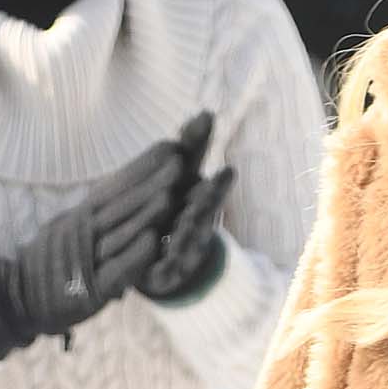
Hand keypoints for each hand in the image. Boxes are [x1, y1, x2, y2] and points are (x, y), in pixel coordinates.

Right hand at [0, 115, 212, 355]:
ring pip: (119, 232)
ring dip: (144, 213)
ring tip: (170, 194)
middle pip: (120, 203)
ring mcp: (86, 259)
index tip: (168, 147)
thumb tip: (124, 191)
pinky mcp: (91, 290)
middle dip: (150, 181)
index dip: (140, 167)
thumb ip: (94, 215)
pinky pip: (114, 269)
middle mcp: (82, 232)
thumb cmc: (49, 265)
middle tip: (179, 161)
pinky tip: (153, 241)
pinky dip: (133, 255)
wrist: (16, 300)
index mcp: (80, 217)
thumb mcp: (68, 231)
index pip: (114, 187)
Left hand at [140, 159, 235, 301]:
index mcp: (198, 207)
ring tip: (187, 219)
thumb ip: (192, 149)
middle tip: (209, 187)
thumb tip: (206, 112)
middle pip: (203, 217)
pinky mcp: (164, 276)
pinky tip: (159, 249)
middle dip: (207, 203)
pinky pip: (164, 270)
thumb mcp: (180, 179)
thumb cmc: (173, 212)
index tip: (228, 171)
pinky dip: (165, 262)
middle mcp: (196, 232)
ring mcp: (183, 257)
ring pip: (187, 243)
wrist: (158, 265)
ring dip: (189, 231)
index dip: (218, 185)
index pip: (210, 193)